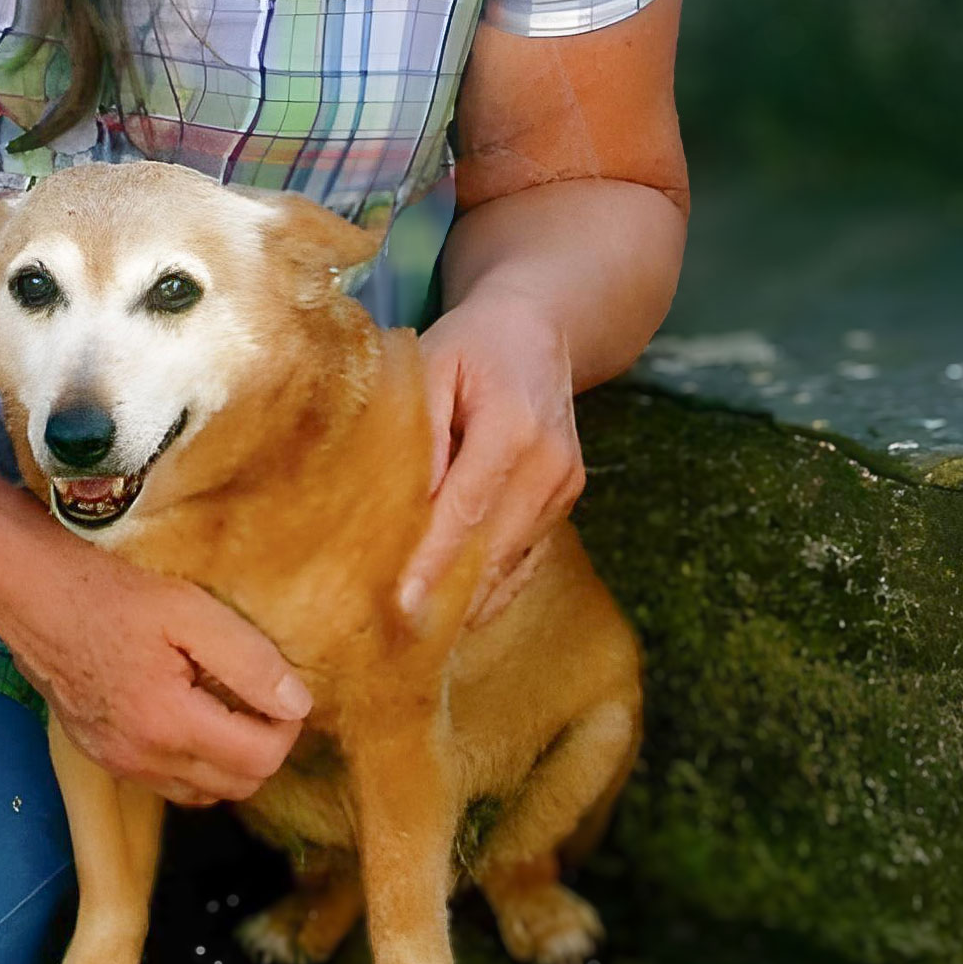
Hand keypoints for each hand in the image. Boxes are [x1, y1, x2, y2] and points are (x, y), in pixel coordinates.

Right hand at [0, 523, 309, 807]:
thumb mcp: (188, 610)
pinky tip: (190, 719)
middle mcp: (145, 760)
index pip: (260, 759)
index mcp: (169, 724)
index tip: (284, 689)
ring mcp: (121, 766)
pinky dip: (195, 765)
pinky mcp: (105, 760)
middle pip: (238, 786)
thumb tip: (296, 703)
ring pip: (205, 794)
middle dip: (264, 746)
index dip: (287, 726)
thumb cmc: (111, 596)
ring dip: (230, 761)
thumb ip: (248, 659)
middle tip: (260, 696)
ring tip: (228, 706)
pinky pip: (171, 785)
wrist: (35, 599)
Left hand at [399, 291, 584, 631]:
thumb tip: (395, 502)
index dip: (432, 560)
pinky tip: (458, 611)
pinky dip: (493, 586)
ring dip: (466, 596)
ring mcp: (565, 485)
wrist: (540, 327)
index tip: (401, 605)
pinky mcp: (567, 498)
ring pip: (509, 558)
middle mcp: (549, 463)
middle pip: (490, 545)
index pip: (464, 509)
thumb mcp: (430, 364)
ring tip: (417, 634)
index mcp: (512, 426)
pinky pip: (527, 555)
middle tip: (395, 635)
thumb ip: (415, 428)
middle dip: (444, 592)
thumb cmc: (471, 344)